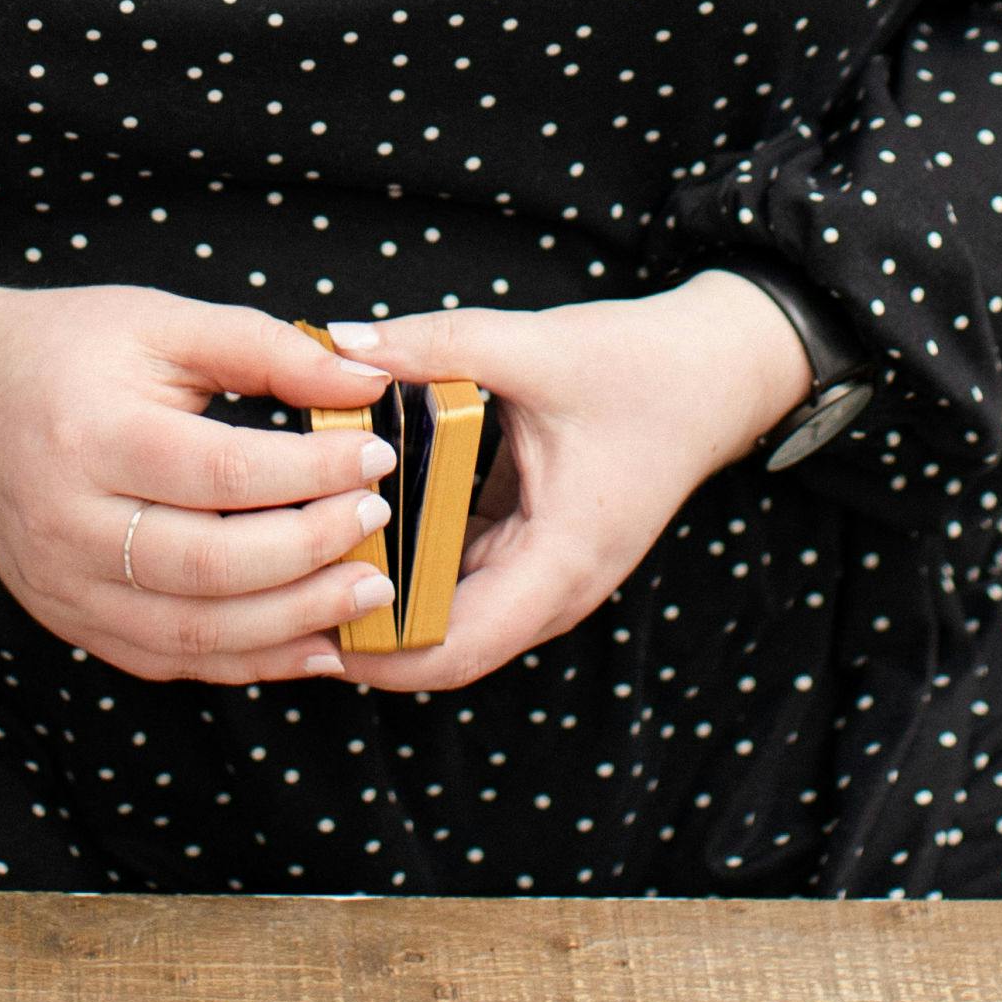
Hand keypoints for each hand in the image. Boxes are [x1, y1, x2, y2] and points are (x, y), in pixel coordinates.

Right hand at [0, 284, 398, 683]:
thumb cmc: (64, 349)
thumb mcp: (159, 321)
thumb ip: (263, 347)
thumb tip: (365, 377)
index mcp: (90, 435)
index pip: (223, 473)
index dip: (312, 473)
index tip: (376, 454)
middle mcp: (69, 523)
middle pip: (212, 566)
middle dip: (312, 554)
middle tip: (378, 526)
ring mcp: (64, 586)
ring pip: (195, 633)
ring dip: (295, 623)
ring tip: (368, 593)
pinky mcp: (70, 622)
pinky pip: (169, 661)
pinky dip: (250, 663)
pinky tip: (314, 643)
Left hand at [330, 272, 810, 696]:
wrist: (720, 371)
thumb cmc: (644, 367)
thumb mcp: (537, 348)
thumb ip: (436, 344)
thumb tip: (342, 344)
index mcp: (562, 559)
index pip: (457, 649)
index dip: (379, 656)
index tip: (306, 630)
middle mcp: (558, 586)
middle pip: (447, 646)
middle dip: (367, 634)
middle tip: (281, 598)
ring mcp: (551, 573)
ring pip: (454, 617)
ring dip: (388, 602)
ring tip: (303, 568)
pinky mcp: (540, 547)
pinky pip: (467, 578)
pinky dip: (415, 566)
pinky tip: (357, 528)